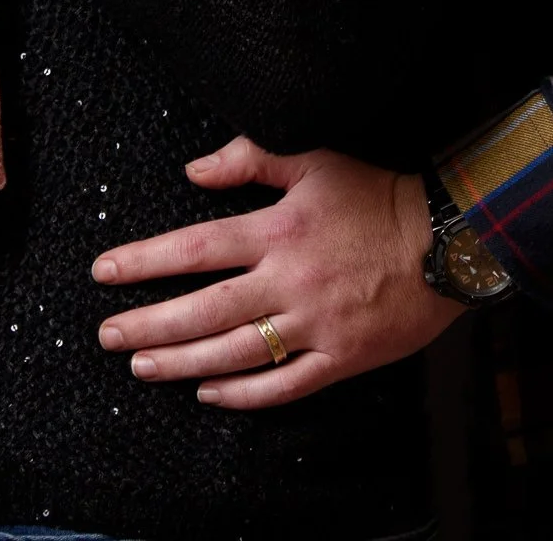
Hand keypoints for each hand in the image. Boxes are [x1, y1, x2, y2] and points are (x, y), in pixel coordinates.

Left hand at [90, 139, 459, 407]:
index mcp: (278, 231)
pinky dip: (243, 394)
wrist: (448, 238)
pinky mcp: (341, 357)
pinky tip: (209, 394)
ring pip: (234, 352)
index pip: (194, 248)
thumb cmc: (378, 194)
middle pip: (202, 310)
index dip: (143, 261)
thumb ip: (250, 157)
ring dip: (181, 362)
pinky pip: (283, 385)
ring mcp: (314, 325)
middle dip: (147, 325)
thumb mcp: (315, 159)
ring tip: (142, 366)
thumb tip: (193, 171)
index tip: (104, 273)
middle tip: (107, 335)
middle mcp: (288, 282)